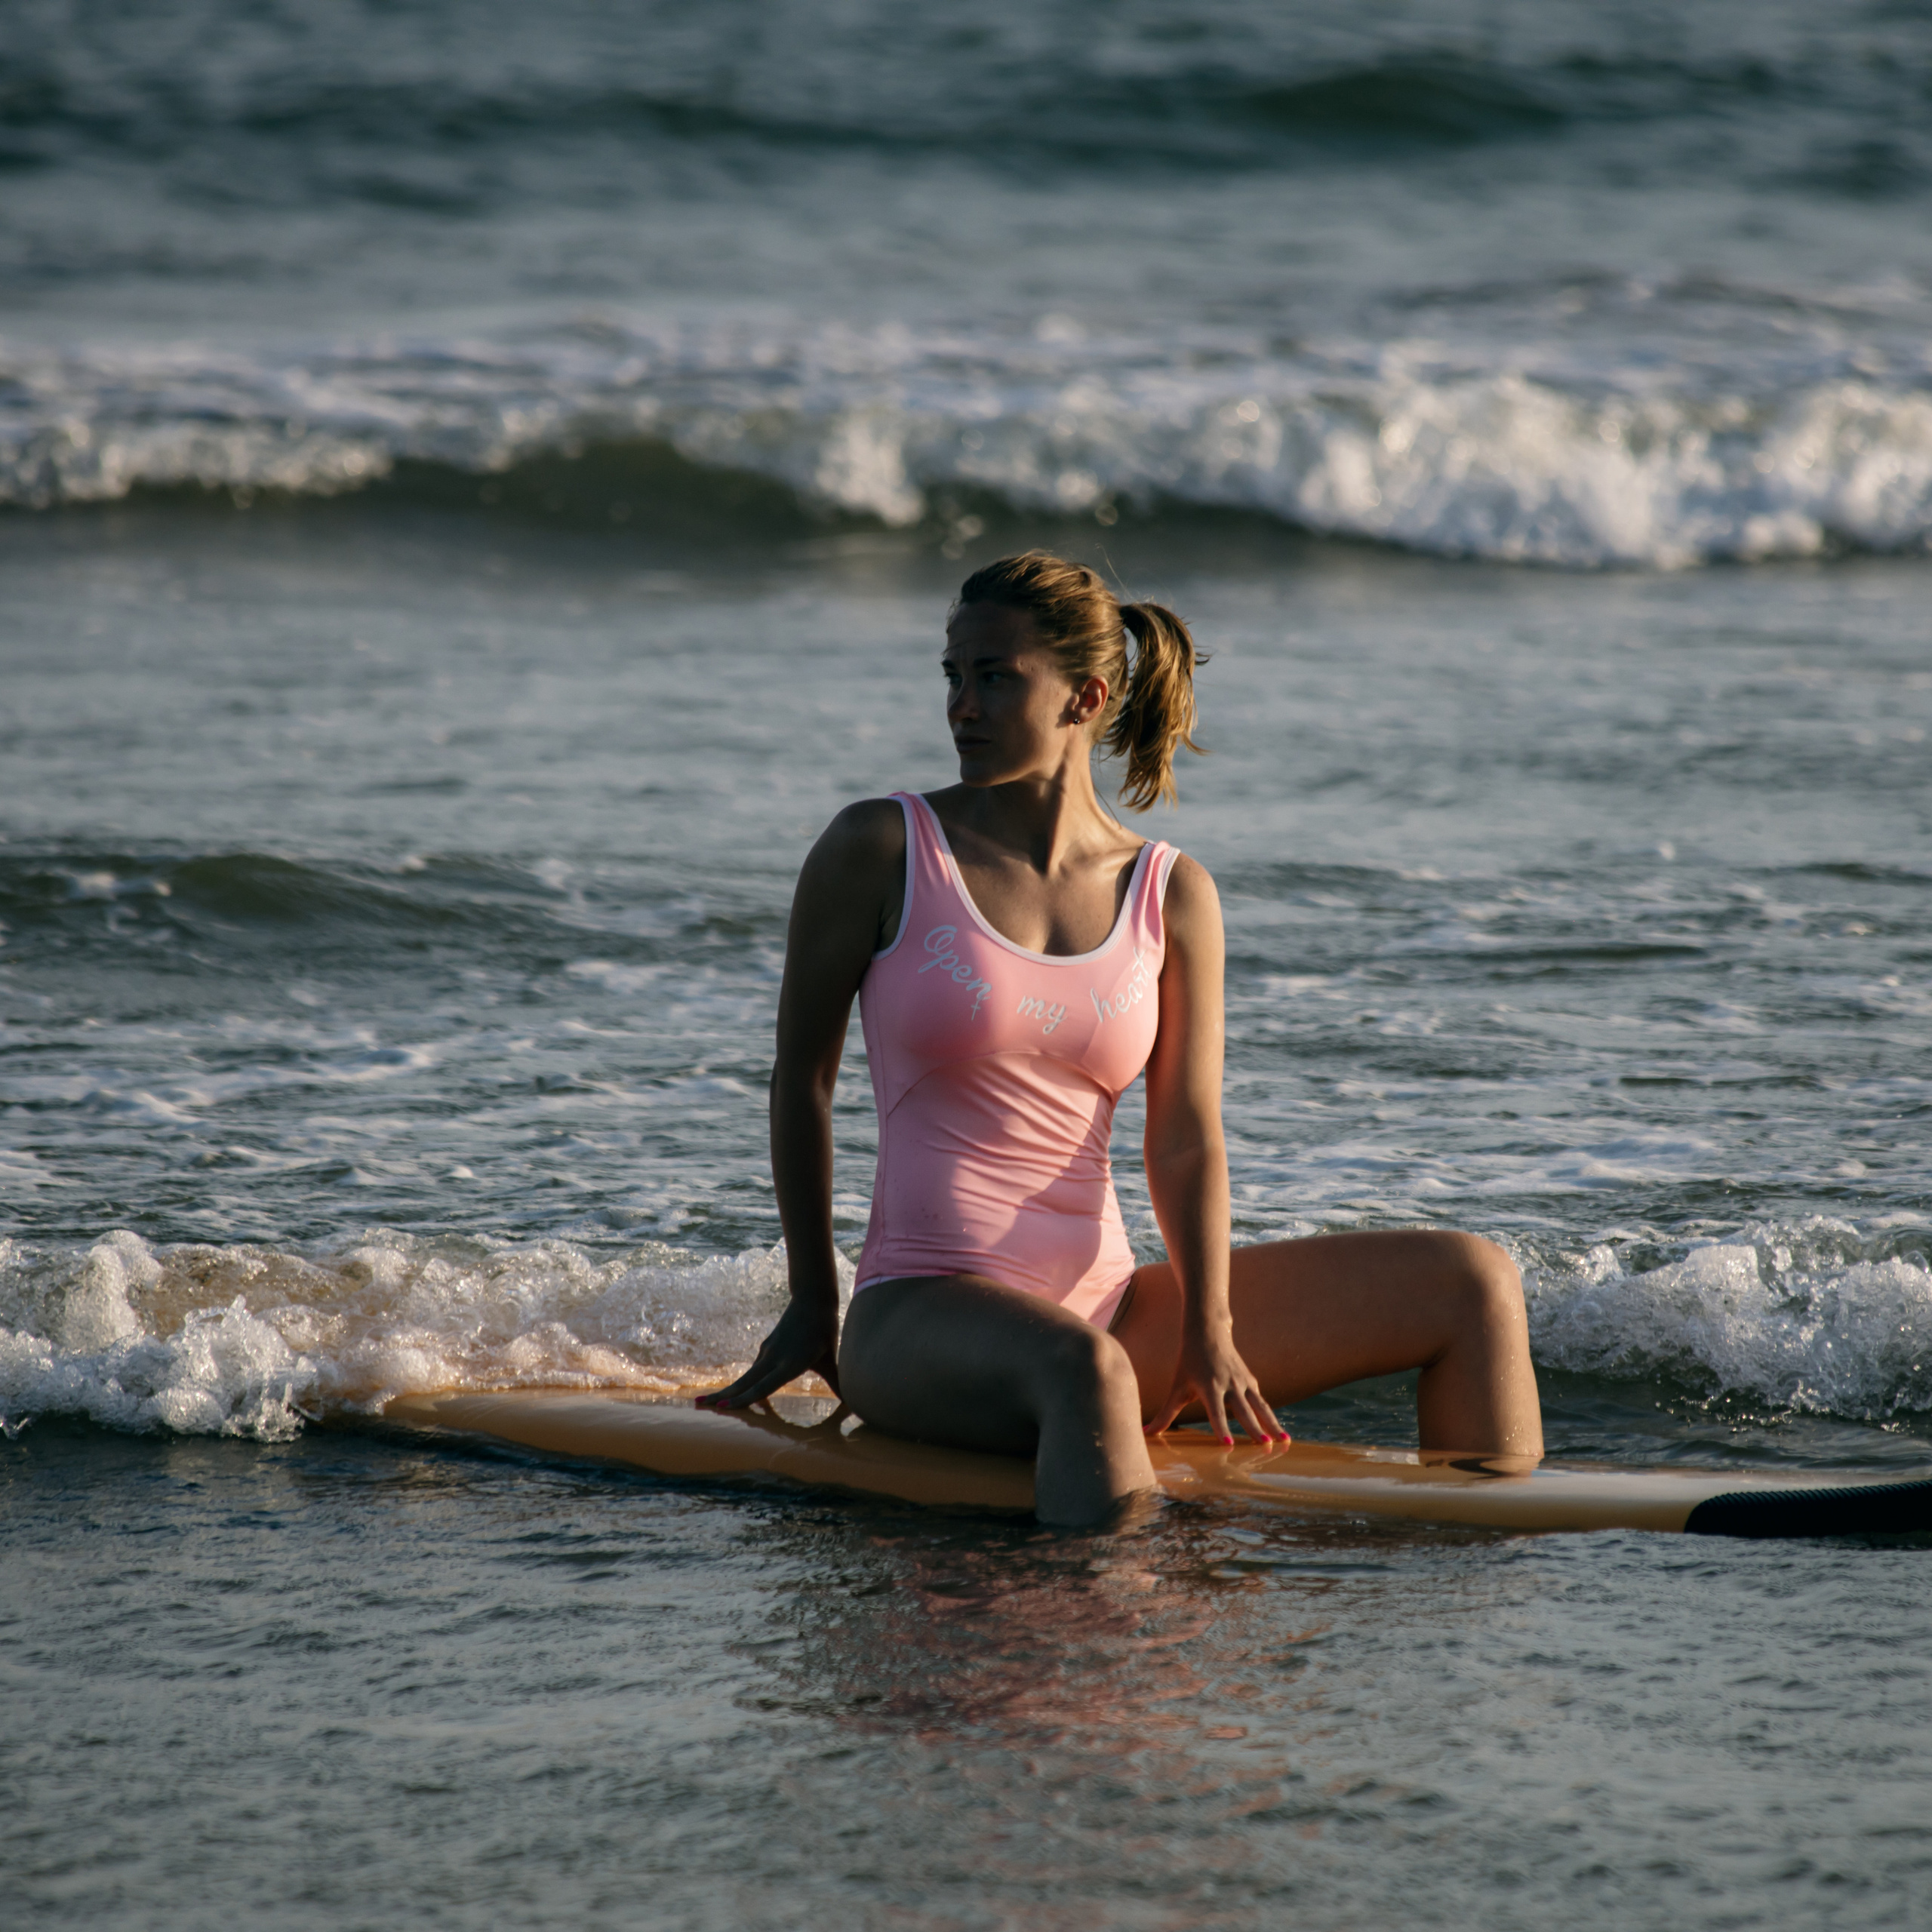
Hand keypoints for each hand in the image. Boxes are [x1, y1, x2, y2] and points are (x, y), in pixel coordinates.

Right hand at [696, 1298, 840, 1409]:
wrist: (813, 1300)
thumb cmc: (825, 1330)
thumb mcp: (832, 1358)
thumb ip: (839, 1382)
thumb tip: (854, 1403)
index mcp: (789, 1363)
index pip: (763, 1386)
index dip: (744, 1399)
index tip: (724, 1408)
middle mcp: (773, 1359)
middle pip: (744, 1382)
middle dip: (721, 1396)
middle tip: (698, 1406)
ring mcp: (767, 1353)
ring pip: (745, 1376)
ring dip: (726, 1390)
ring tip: (705, 1402)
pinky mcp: (767, 1349)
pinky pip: (752, 1371)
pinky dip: (740, 1384)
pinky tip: (733, 1394)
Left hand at [1146, 1320, 1287, 1447]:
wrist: (1208, 1331)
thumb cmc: (1189, 1362)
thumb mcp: (1177, 1386)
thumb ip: (1166, 1413)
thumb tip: (1146, 1433)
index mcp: (1209, 1386)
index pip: (1215, 1411)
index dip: (1221, 1428)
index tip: (1228, 1444)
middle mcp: (1229, 1384)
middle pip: (1243, 1411)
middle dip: (1255, 1429)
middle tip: (1266, 1447)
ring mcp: (1242, 1381)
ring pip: (1260, 1406)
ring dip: (1273, 1424)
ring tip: (1285, 1442)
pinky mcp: (1250, 1379)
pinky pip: (1261, 1400)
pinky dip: (1269, 1415)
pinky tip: (1277, 1430)